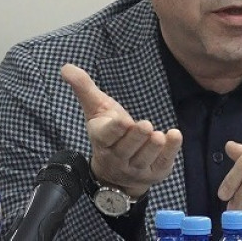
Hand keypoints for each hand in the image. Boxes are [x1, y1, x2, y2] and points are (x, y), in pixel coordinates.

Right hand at [61, 64, 182, 196]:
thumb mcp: (96, 109)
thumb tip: (65, 67)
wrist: (116, 174)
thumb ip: (84, 88)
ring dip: (152, 147)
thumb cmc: (109, 132)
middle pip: (126, 148)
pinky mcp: (155, 171)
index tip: (121, 121)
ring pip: (144, 158)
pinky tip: (176, 135)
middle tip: (145, 125)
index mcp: (102, 140)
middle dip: (135, 137)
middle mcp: (117, 157)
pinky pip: (163, 162)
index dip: (114, 129)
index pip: (106, 136)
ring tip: (159, 136)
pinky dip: (171, 150)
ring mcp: (136, 168)